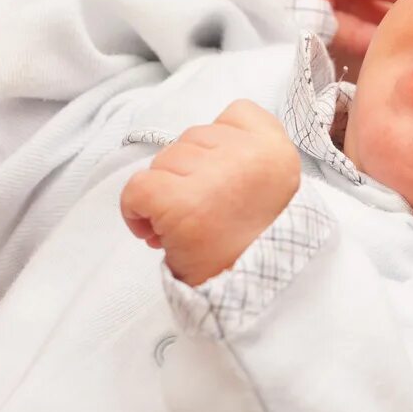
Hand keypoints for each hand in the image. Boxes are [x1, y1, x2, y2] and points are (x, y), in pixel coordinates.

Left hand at [119, 101, 302, 285]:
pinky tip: (153, 231)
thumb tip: (191, 149)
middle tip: (204, 211)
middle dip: (189, 172)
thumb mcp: (276, 187)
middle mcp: (246, 157)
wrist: (261, 298)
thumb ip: (249, 154)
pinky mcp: (177, 203)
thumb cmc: (259, 246)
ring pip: (164, 160)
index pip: (236, 113)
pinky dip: (135, 210)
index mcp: (276, 151)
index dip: (220, 146)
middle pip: (193, 137)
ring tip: (185, 226)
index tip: (223, 179)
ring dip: (165, 191)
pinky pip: (138, 187)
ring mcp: (211, 178)